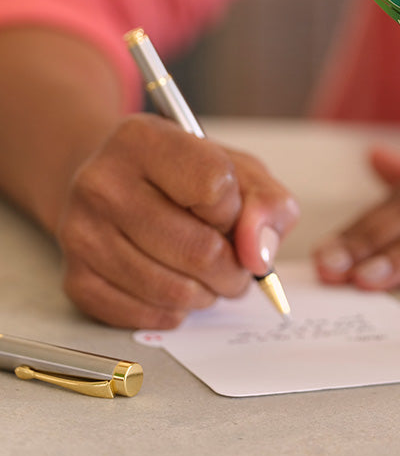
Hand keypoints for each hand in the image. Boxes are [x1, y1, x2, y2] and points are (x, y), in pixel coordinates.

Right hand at [55, 114, 299, 328]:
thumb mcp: (238, 169)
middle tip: (237, 265)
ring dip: (207, 293)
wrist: (113, 181)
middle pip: (198, 250)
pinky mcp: (75, 278)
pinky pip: (142, 315)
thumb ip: (268, 203)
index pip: (214, 187)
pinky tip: (176, 286)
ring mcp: (82, 233)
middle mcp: (103, 183)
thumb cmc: (183, 174)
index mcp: (144, 139)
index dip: (236, 211)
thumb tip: (260, 254)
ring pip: (173, 290)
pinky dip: (173, 311)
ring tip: (209, 275)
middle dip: (234, 269)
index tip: (231, 211)